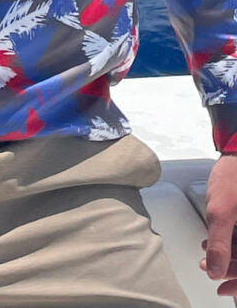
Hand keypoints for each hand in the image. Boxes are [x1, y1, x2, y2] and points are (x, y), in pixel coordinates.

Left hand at [201, 154, 236, 295]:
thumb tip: (214, 270)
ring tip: (207, 257)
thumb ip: (219, 244)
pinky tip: (214, 242)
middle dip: (231, 270)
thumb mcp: (222, 212)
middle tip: (210, 270)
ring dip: (229, 258)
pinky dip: (232, 245)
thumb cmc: (234, 177)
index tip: (222, 288)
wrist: (236, 153)